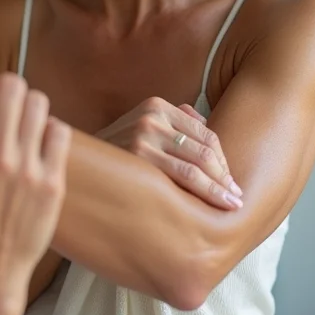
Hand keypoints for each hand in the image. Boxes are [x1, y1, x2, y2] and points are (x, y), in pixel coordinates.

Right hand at [0, 55, 70, 307]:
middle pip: (12, 87)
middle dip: (7, 84)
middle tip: (6, 94)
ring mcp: (29, 168)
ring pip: (39, 104)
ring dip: (30, 104)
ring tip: (26, 118)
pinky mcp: (53, 182)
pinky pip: (59, 132)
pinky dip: (50, 129)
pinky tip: (42, 140)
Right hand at [97, 97, 242, 209]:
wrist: (77, 164)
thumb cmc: (116, 150)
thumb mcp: (142, 125)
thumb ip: (174, 120)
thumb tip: (206, 123)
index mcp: (157, 105)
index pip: (206, 135)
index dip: (224, 162)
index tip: (232, 183)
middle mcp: (151, 117)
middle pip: (205, 150)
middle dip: (225, 178)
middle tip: (237, 200)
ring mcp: (143, 136)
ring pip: (195, 166)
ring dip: (218, 189)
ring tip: (231, 207)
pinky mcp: (136, 157)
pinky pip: (179, 178)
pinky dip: (201, 193)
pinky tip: (208, 208)